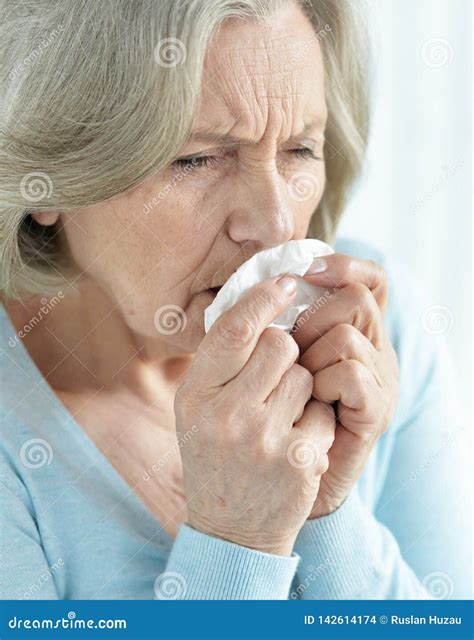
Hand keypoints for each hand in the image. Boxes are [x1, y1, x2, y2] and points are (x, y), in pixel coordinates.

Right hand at [174, 275, 335, 555]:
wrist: (232, 530)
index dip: (263, 298)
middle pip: (279, 344)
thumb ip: (219, 361)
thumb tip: (257, 302)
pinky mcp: (298, 460)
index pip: (233, 329)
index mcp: (195, 396)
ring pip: (305, 375)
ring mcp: (263, 439)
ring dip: (301, 389)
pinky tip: (296, 445)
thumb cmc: (216, 455)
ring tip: (280, 420)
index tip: (286, 283)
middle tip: (273, 381)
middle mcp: (225, 414)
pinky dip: (316, 421)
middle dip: (285, 353)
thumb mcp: (197, 409)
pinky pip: (323, 410)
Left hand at [290, 254, 398, 517]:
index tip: (308, 270)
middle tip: (290, 350)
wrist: (276, 487)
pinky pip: (351, 374)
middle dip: (312, 318)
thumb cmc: (266, 416)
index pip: (369, 277)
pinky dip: (322, 382)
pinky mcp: (376, 410)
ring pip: (348, 335)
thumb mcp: (266, 361)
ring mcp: (380, 379)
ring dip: (310, 355)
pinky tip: (309, 402)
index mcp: (353, 329)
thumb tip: (260, 284)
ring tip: (295, 382)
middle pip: (356, 297)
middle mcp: (374, 348)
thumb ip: (273, 324)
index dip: (344, 264)